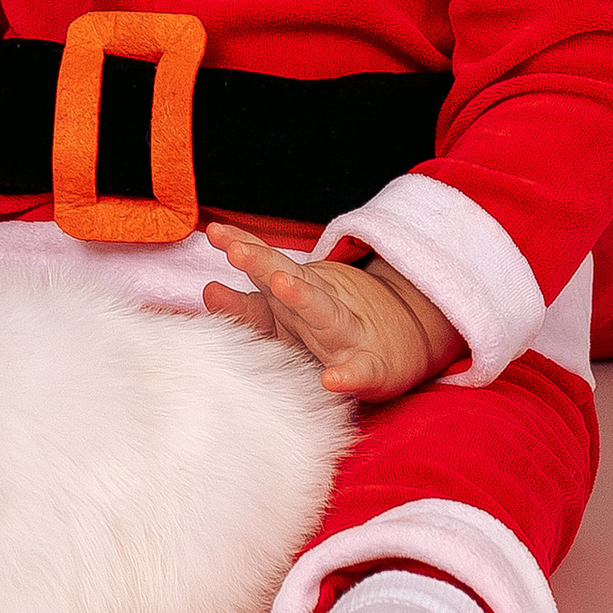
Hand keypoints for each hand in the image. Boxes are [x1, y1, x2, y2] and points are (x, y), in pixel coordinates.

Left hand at [202, 222, 464, 402]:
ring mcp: (347, 334)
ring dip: (303, 297)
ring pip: (324, 313)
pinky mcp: (373, 367)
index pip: (267, 265)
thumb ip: (248, 307)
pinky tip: (331, 380)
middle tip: (234, 250)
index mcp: (299, 294)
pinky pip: (360, 372)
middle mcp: (321, 307)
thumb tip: (206, 290)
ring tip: (281, 284)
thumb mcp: (290, 316)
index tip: (214, 232)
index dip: (241, 248)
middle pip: (289, 279)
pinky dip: (347, 376)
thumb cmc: (333, 332)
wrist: (406, 339)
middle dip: (262, 263)